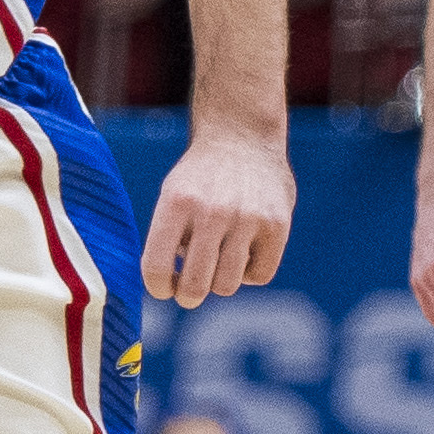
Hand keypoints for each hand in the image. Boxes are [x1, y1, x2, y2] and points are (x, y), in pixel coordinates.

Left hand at [145, 124, 291, 305]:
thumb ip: (167, 237)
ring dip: (220, 282)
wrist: (242, 137)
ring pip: (226, 285)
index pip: (156, 267)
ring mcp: (246, 218)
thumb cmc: (200, 177)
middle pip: (194, 286)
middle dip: (187, 296)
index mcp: (176, 203)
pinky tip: (245, 253)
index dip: (158, 288)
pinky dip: (251, 273)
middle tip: (189, 292)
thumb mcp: (171, 195)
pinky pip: (260, 275)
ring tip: (219, 261)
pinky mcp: (276, 225)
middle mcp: (211, 211)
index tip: (164, 288)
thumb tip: (168, 286)